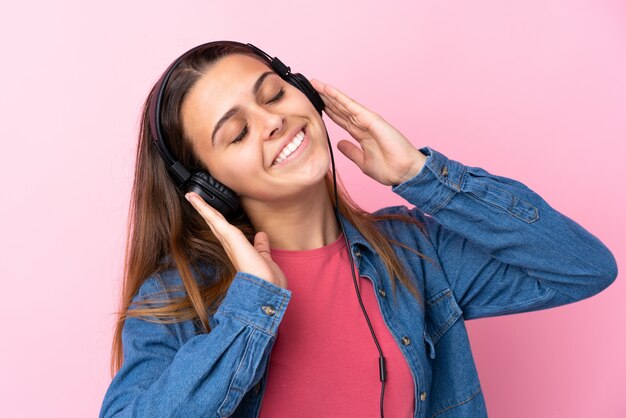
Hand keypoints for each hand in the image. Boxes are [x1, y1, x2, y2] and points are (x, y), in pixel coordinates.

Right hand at [185, 192, 287, 288]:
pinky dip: (206, 209)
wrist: (266, 291)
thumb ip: (261, 246)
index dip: (216, 220)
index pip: (224, 230)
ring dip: (202, 207)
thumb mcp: (264, 257)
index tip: (210, 211)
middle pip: (215, 224)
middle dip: (205, 211)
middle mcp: (230, 246)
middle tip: (193, 199)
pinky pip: (216, 220)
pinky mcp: (231, 237)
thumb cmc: (267, 280)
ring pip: (213, 220)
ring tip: (191, 195)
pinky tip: (197, 200)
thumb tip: (261, 235)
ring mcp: (229, 242)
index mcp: (237, 250)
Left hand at [310, 79, 426, 185]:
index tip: (314, 104)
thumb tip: (339, 144)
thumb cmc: (389, 169)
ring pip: (344, 104)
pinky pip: (353, 107)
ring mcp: (368, 121)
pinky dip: (340, 98)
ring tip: (315, 84)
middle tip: (310, 87)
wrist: (404, 173)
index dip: (327, 111)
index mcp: (361, 134)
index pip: (340, 119)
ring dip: (329, 94)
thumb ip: (351, 151)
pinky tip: (328, 90)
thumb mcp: (363, 162)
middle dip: (325, 99)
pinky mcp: (372, 120)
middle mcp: (363, 125)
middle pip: (340, 109)